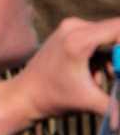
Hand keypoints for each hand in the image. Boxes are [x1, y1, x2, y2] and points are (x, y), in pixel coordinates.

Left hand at [0, 15, 119, 134]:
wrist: (24, 96)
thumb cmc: (53, 99)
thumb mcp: (89, 102)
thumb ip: (116, 107)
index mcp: (79, 40)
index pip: (119, 28)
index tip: (119, 70)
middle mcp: (74, 27)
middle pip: (115, 32)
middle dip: (119, 57)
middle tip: (113, 76)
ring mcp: (70, 27)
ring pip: (107, 38)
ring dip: (112, 59)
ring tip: (102, 79)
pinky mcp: (68, 32)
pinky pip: (96, 40)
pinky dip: (101, 57)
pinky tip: (94, 76)